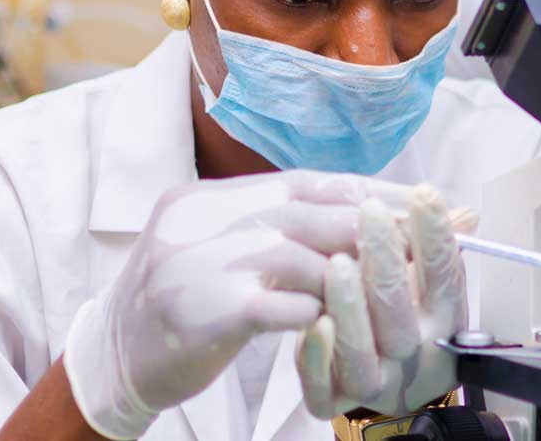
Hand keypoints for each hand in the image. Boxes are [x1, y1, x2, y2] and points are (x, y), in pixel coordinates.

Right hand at [61, 170, 416, 438]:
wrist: (111, 359)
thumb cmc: (182, 303)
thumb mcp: (219, 246)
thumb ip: (274, 225)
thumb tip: (365, 209)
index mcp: (213, 197)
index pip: (310, 181)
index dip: (374, 192)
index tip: (429, 203)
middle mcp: (204, 218)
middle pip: (312, 210)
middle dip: (378, 226)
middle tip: (429, 242)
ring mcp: (200, 262)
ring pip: (301, 255)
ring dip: (352, 275)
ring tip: (391, 291)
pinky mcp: (202, 310)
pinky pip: (278, 307)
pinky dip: (315, 314)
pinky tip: (336, 325)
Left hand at [296, 185, 466, 418]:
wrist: (399, 384)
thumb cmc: (410, 314)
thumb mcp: (428, 281)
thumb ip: (433, 246)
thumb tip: (465, 212)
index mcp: (439, 318)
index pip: (443, 275)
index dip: (436, 235)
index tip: (424, 195)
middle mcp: (409, 352)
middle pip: (399, 317)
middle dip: (386, 261)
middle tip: (371, 213)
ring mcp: (372, 380)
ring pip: (360, 356)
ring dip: (350, 309)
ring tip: (338, 263)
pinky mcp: (333, 399)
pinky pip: (323, 389)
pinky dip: (316, 359)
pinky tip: (313, 322)